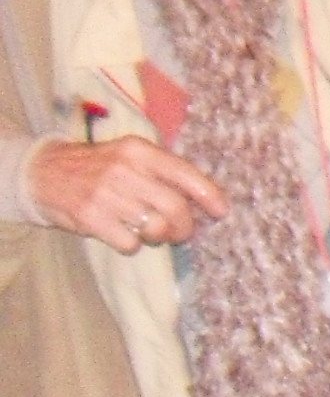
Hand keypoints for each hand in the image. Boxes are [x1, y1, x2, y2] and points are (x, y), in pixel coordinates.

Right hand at [29, 135, 227, 253]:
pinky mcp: (90, 218)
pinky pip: (130, 243)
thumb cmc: (98, 167)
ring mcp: (106, 194)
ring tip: (151, 232)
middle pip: (175, 208)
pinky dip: (133, 245)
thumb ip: (162, 171)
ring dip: (160, 237)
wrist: (42, 172)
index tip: (221, 211)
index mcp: (139, 151)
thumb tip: (204, 198)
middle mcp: (125, 170)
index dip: (209, 195)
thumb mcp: (129, 156)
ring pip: (156, 228)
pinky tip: (123, 234)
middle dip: (185, 227)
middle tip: (181, 232)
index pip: (185, 173)